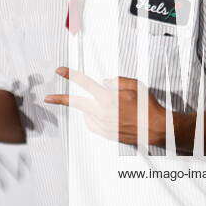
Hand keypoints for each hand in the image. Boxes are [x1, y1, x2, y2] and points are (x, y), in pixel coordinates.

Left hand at [43, 66, 166, 145]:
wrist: (157, 128)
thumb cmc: (147, 105)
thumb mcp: (135, 85)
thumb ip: (117, 81)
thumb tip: (104, 82)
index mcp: (108, 98)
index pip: (85, 83)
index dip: (71, 75)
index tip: (60, 71)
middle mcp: (103, 112)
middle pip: (76, 103)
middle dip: (61, 99)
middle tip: (48, 98)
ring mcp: (104, 125)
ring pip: (86, 114)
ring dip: (89, 108)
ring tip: (104, 106)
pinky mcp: (107, 134)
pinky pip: (93, 125)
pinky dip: (93, 118)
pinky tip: (103, 115)